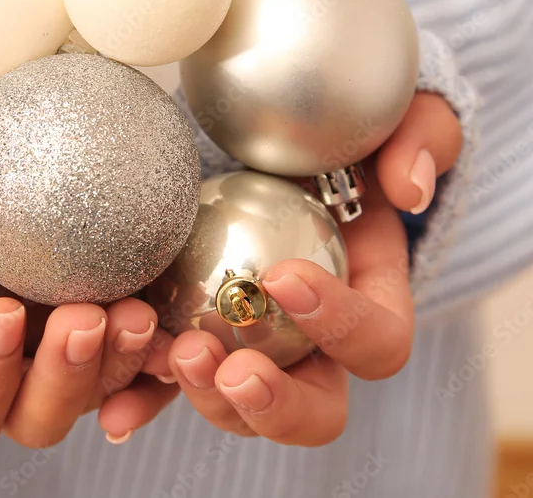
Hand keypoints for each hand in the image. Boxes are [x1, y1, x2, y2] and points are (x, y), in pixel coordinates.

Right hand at [0, 117, 158, 455]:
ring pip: (97, 385)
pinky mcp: (89, 283)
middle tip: (85, 316)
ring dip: (121, 362)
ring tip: (135, 308)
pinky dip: (157, 336)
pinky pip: (134, 335)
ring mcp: (46, 327)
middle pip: (37, 415)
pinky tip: (167, 298)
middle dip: (65, 382)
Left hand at [98, 91, 462, 444]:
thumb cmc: (340, 141)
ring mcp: (256, 356)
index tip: (284, 277)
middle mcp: (317, 349)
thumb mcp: (394, 121)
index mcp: (372, 307)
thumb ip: (419, 140)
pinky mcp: (200, 344)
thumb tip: (410, 188)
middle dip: (276, 404)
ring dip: (206, 399)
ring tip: (171, 356)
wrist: (275, 153)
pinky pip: (173, 388)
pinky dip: (145, 402)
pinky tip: (113, 411)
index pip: (378, 342)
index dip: (341, 324)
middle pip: (315, 411)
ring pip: (240, 411)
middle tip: (233, 366)